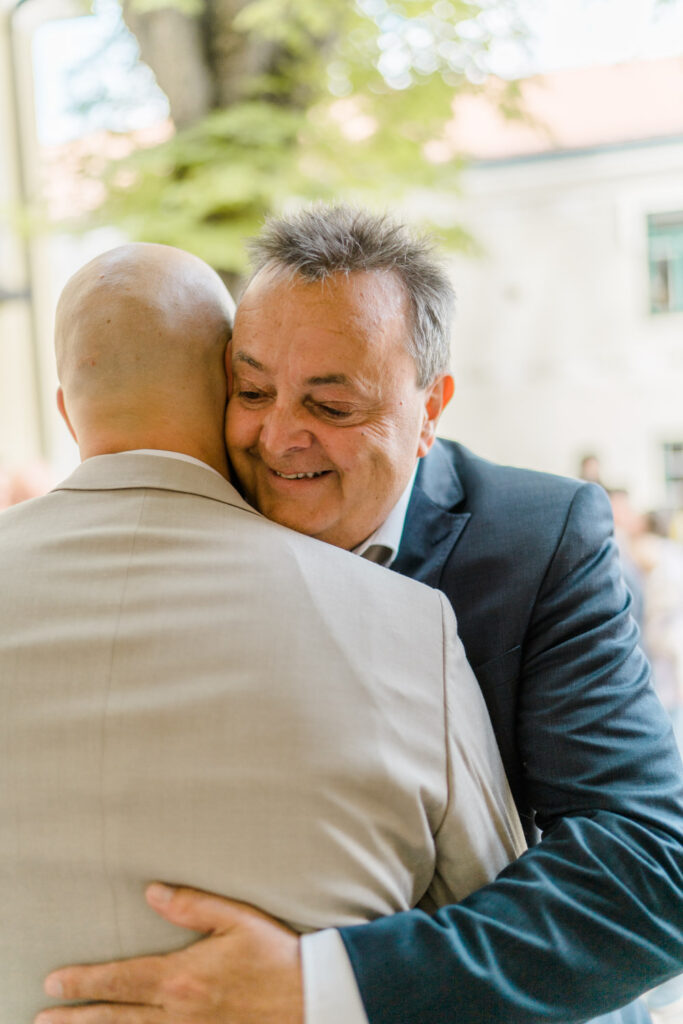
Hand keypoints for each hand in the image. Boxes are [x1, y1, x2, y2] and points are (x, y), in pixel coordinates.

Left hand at [36, 883, 302, 1023]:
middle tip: (43, 1015)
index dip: (85, 982)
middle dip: (77, 1015)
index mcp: (183, 977)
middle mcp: (179, 1012)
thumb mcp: (236, 920)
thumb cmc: (275, 955)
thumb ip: (192, 906)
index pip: (122, 979)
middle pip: (116, 1016)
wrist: (310, 997)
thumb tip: (152, 893)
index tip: (54, 982)